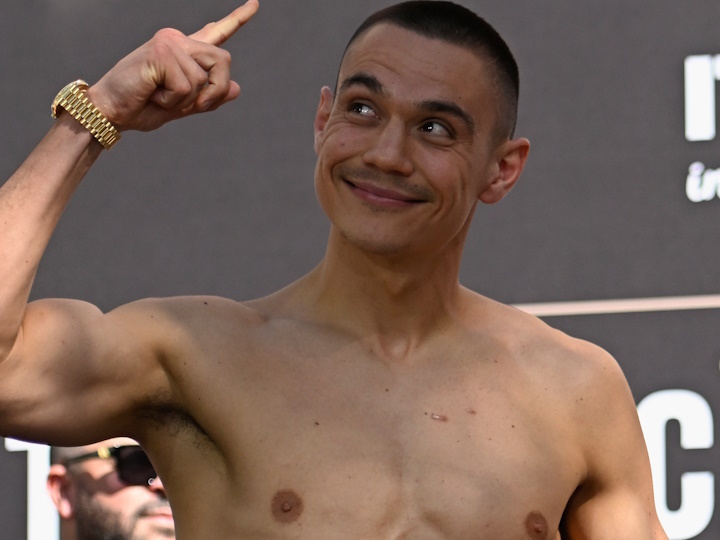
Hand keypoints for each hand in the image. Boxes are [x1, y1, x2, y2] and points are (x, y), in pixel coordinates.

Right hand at [86, 0, 258, 131]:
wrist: (111, 112)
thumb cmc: (141, 107)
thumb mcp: (182, 106)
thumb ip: (209, 96)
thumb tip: (237, 88)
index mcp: (184, 51)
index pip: (216, 32)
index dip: (237, 19)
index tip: (255, 4)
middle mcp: (178, 40)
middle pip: (224, 62)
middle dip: (213, 91)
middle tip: (185, 105)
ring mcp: (169, 43)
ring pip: (204, 78)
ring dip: (186, 100)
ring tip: (160, 96)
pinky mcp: (161, 51)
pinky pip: (186, 86)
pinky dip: (172, 101)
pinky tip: (152, 94)